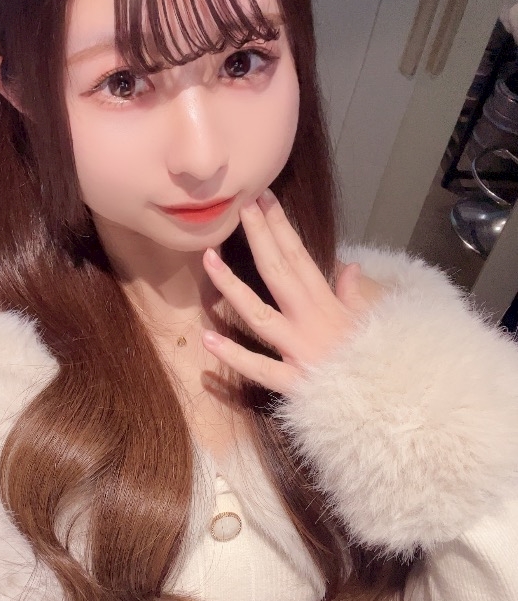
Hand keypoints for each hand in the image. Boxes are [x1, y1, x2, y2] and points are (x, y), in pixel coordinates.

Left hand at [201, 189, 385, 395]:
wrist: (392, 402)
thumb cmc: (380, 361)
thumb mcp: (371, 321)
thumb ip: (354, 294)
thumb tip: (350, 267)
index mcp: (327, 304)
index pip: (298, 255)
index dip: (279, 225)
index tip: (262, 198)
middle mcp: (311, 321)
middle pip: (278, 272)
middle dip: (258, 236)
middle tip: (238, 206)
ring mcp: (300, 351)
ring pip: (259, 314)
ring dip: (231, 286)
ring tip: (207, 259)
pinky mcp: (295, 382)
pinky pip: (261, 369)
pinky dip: (234, 356)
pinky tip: (207, 340)